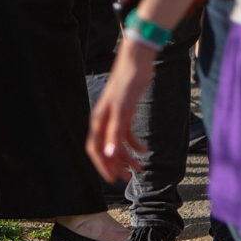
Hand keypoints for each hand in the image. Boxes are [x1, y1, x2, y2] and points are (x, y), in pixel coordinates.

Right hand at [86, 44, 156, 181]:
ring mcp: (115, 117)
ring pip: (118, 144)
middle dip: (117, 165)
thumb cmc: (128, 83)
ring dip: (128, 157)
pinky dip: (134, 143)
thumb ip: (116, 133)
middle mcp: (104, 121)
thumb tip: (110, 154)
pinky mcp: (126, 112)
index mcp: (99, 121)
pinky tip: (144, 150)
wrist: (138, 61)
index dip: (103, 166)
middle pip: (107, 149)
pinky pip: (127, 133)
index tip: (113, 179)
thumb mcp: (123, 110)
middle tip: (129, 179)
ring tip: (140, 169)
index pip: (96, 150)